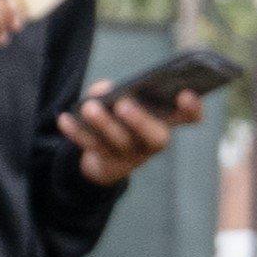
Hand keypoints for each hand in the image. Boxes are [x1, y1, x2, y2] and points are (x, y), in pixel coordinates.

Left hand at [64, 81, 184, 189]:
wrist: (104, 161)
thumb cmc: (120, 120)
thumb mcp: (121, 101)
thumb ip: (113, 91)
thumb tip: (103, 90)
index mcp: (165, 122)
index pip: (189, 117)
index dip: (192, 108)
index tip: (185, 93)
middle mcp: (153, 142)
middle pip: (156, 138)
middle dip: (140, 121)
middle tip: (123, 104)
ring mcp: (132, 157)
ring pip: (119, 143)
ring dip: (103, 124)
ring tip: (89, 108)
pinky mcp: (109, 165)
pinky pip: (92, 147)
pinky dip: (77, 132)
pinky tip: (65, 119)